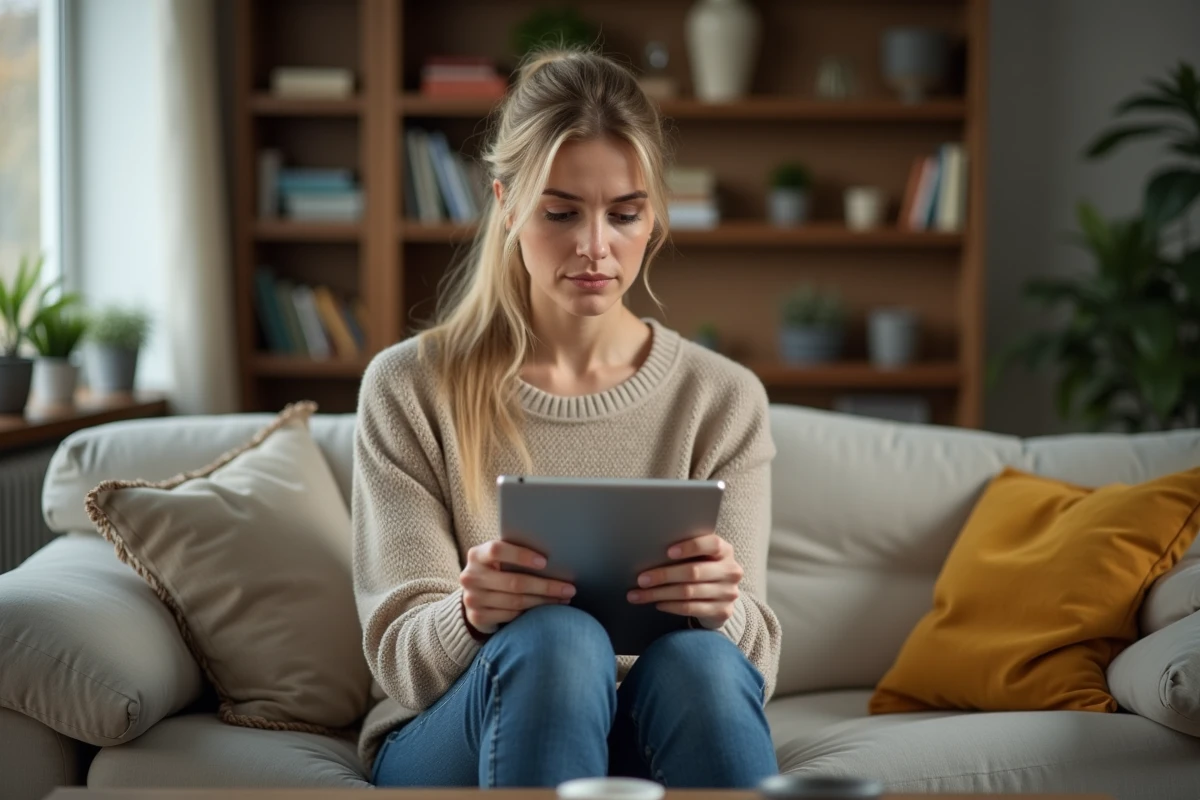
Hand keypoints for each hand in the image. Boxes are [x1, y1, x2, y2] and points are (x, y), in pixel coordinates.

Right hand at [459, 540, 576, 634]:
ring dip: (544, 601)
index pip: (497, 550)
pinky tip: (547, 610)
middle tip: (569, 588)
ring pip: (516, 602)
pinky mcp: (477, 617)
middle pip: (514, 582)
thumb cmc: (497, 570)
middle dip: (546, 586)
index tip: (545, 562)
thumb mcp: (499, 559)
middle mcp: (470, 576)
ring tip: (564, 599)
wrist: (474, 595)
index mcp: (476, 555)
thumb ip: (515, 553)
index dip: (521, 555)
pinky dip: (532, 613)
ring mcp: (472, 598)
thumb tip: (554, 551)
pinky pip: (512, 615)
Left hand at [626, 532, 741, 629]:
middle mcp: (731, 571)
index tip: (668, 552)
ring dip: (660, 594)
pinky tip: (657, 603)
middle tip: (641, 579)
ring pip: (688, 592)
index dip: (690, 547)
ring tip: (638, 594)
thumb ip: (687, 551)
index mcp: (725, 551)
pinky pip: (691, 608)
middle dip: (663, 575)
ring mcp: (728, 593)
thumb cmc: (703, 568)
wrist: (721, 597)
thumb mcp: (701, 556)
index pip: (712, 544)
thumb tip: (650, 550)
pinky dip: (671, 606)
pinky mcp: (723, 611)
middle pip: (694, 572)